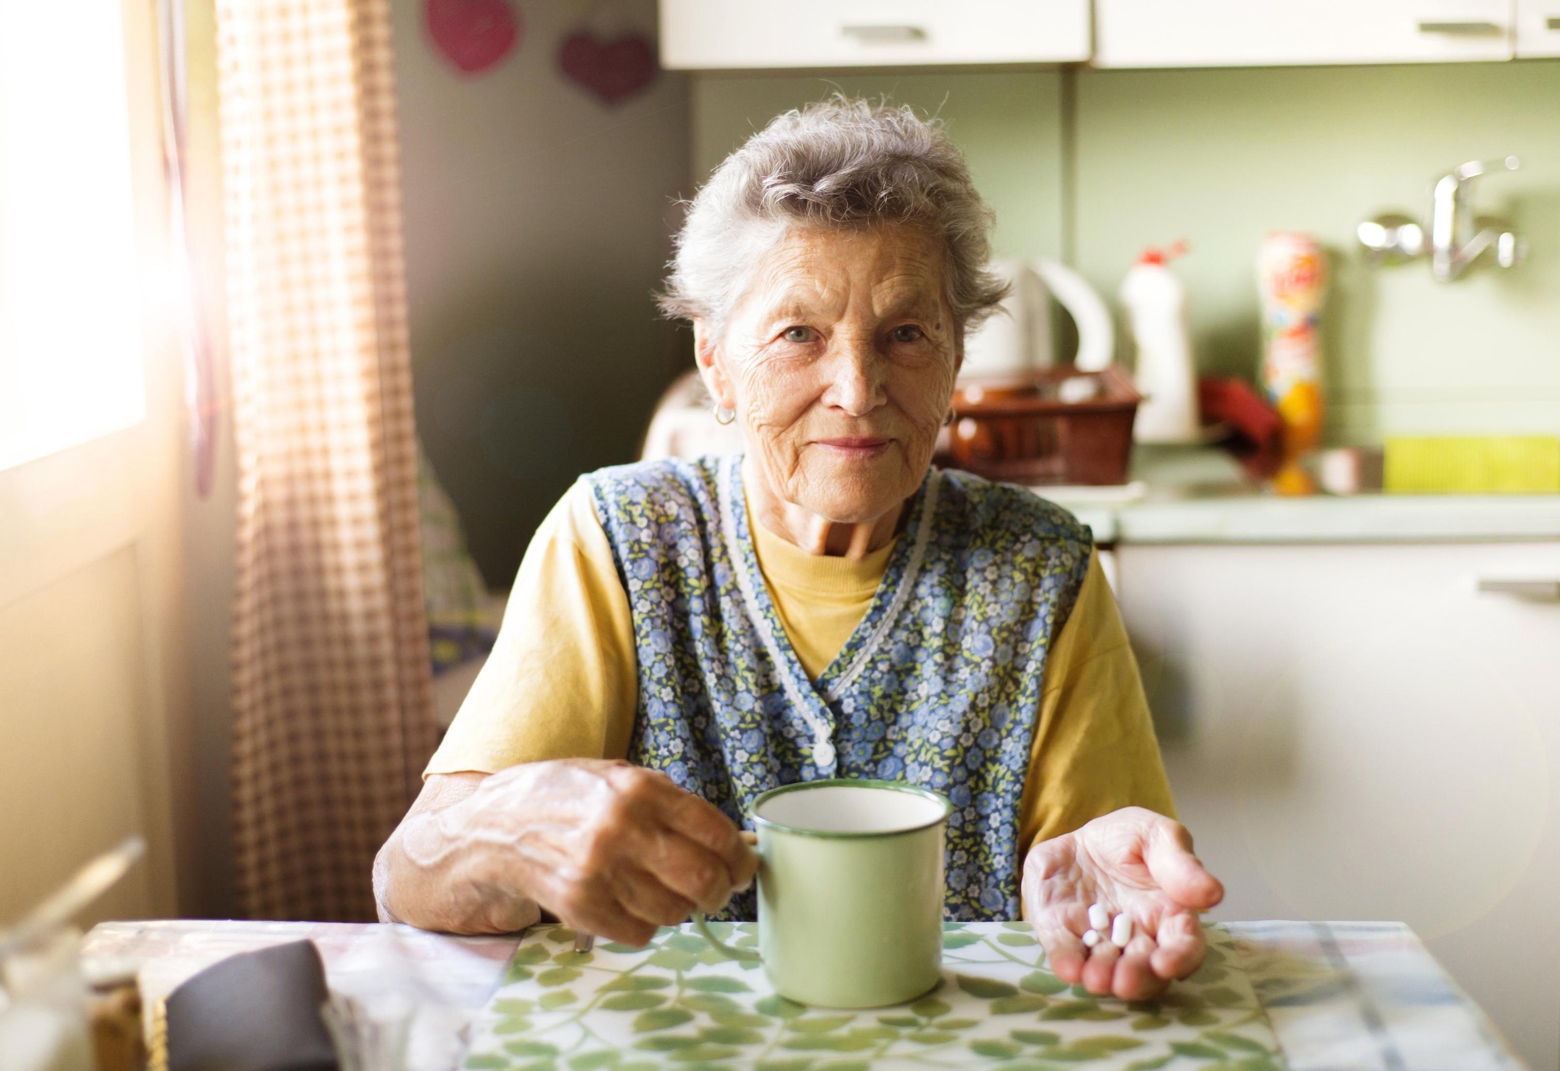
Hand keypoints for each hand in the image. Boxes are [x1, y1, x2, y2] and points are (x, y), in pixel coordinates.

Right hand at [395, 760, 757, 943]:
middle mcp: (621, 829)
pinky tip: (628, 902)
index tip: (743, 865)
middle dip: (720, 889)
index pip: (715, 831)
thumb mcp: (616, 777)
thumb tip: (735, 840)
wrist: (489, 829)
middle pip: (703, 878)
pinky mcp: (580, 908)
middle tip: (717, 890)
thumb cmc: (562, 797)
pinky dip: (644, 923)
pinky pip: (641, 932)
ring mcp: (598, 871)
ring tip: (661, 890)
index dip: (739, 856)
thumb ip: (672, 804)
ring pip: (675, 910)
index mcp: (638, 788)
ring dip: (678, 907)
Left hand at [1022, 806, 1223, 1000]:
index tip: (1166, 964)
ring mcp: (1098, 941)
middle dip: (1136, 979)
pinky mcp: (1062, 934)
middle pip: (1145, 969)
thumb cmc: (1129, 839)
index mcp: (1168, 916)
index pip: (1184, 945)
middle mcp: (1136, 939)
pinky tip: (1069, 968)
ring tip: (1096, 979)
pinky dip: (1067, 962)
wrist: (1079, 838)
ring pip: (1106, 968)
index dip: (1179, 958)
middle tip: (1125, 981)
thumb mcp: (1157, 836)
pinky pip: (1065, 952)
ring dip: (1103, 978)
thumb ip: (1180, 863)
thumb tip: (1212, 894)